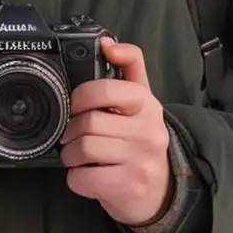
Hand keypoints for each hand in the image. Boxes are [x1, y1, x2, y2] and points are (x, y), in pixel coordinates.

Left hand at [60, 37, 172, 226]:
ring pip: (84, 149)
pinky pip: (84, 178)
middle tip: (72, 136)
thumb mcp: (142, 101)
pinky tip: (84, 175)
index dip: (81, 96)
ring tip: (76, 156)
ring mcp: (140, 161)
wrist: (162, 190)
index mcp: (147, 104)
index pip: (107, 89)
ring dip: (70, 155)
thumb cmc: (142, 140)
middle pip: (89, 122)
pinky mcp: (127, 187)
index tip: (75, 106)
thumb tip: (107, 42)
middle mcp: (148, 131)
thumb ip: (129, 66)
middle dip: (71, 130)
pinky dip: (75, 178)